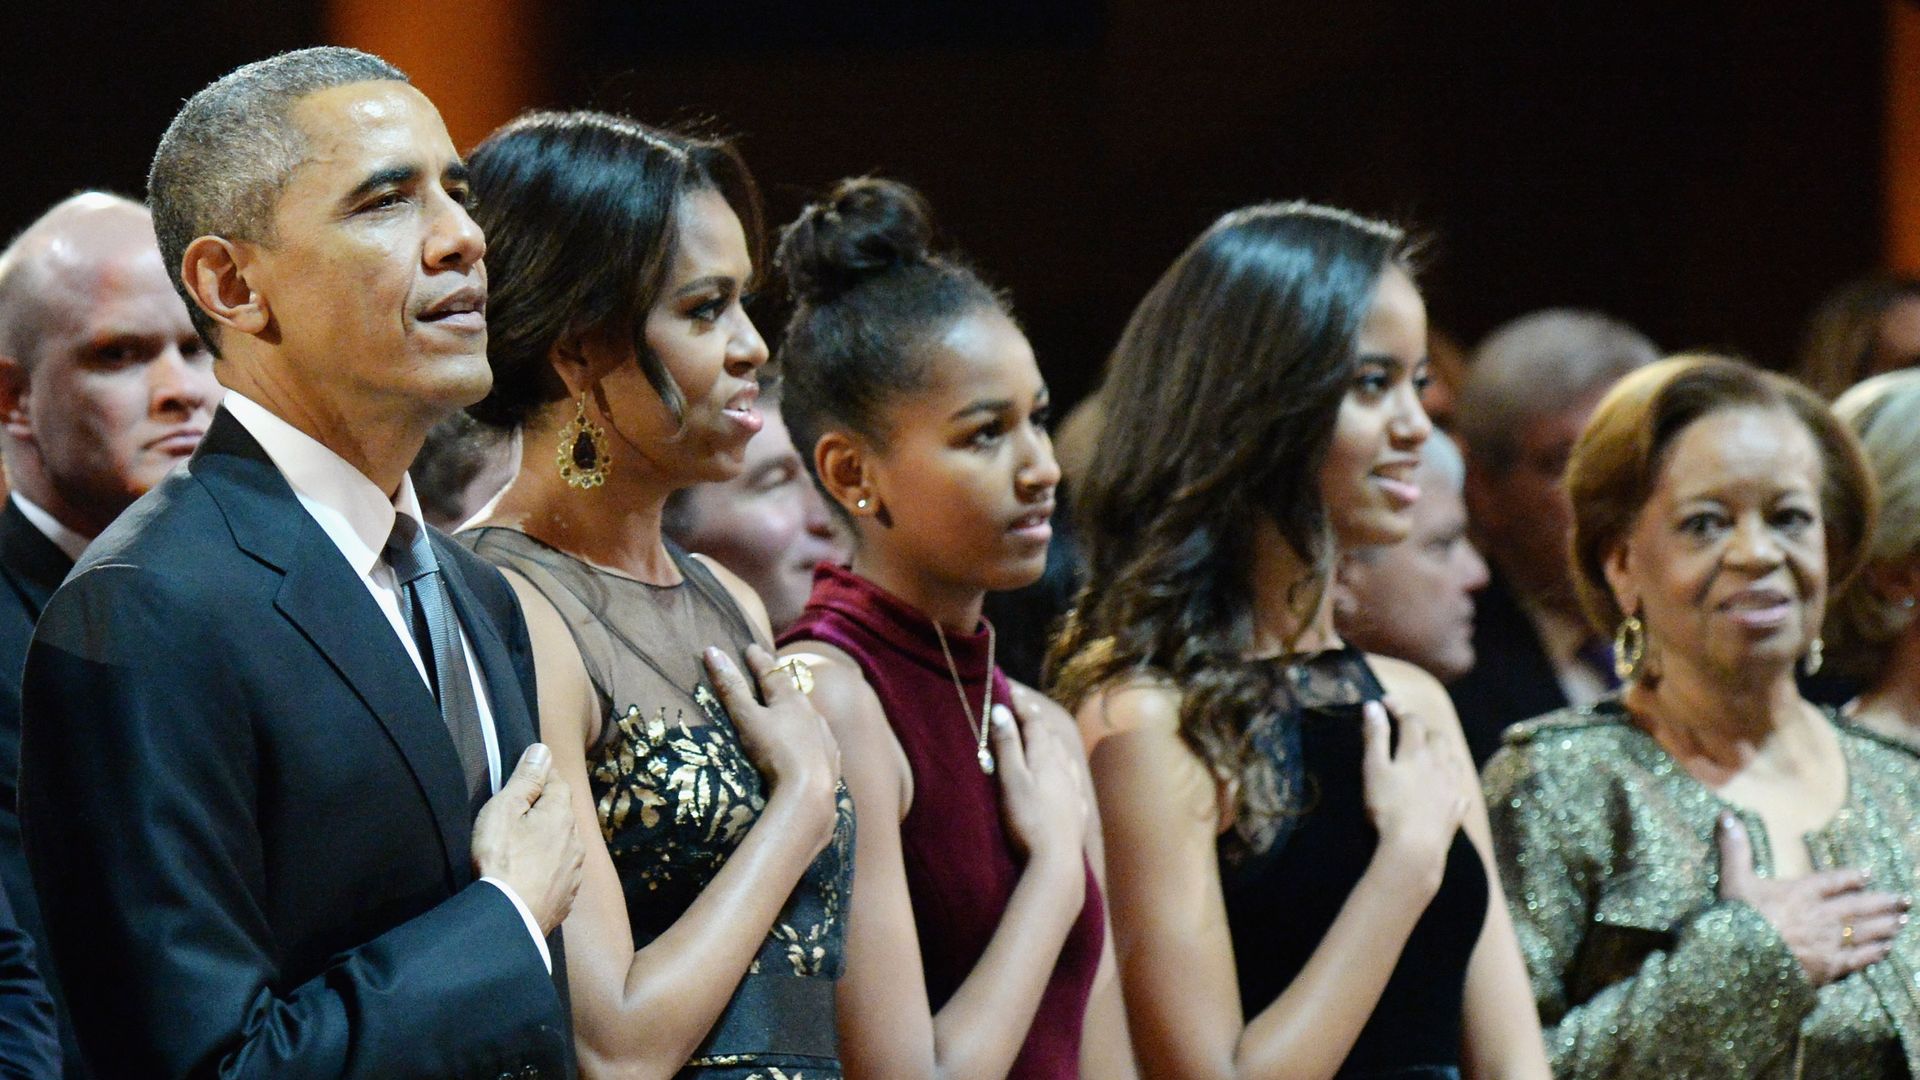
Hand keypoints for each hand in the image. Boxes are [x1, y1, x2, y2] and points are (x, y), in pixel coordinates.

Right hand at [471, 742, 585, 934]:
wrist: (508, 918)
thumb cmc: (501, 860)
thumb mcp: (504, 811)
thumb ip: (526, 780)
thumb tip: (543, 750)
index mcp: (562, 815)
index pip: (557, 783)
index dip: (540, 779)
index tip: (523, 781)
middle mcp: (576, 841)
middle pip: (562, 814)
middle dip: (545, 810)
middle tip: (517, 816)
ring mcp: (574, 872)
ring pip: (564, 844)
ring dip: (548, 841)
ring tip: (522, 848)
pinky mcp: (567, 897)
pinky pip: (560, 873)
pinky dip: (548, 869)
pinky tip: (530, 875)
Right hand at [706, 645, 840, 849]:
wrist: (809, 793)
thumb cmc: (775, 752)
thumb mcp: (747, 719)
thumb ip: (731, 688)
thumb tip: (712, 651)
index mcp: (791, 700)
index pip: (771, 673)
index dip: (758, 661)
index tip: (750, 648)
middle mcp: (812, 713)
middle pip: (794, 692)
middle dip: (781, 681)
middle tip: (772, 672)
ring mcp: (824, 736)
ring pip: (810, 716)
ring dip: (798, 709)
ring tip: (791, 706)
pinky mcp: (831, 760)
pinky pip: (821, 741)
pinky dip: (813, 735)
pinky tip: (814, 741)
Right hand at [992, 701, 1087, 881]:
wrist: (1057, 862)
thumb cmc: (1028, 820)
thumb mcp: (1011, 780)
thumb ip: (1007, 746)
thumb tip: (1000, 711)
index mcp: (1046, 757)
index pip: (1035, 722)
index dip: (1021, 706)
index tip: (1008, 693)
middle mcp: (1064, 768)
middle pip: (1051, 737)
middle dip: (1036, 722)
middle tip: (1022, 712)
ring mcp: (1074, 790)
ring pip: (1065, 757)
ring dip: (1052, 743)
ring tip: (1043, 738)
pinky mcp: (1078, 811)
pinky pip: (1073, 781)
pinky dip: (1065, 769)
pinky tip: (1066, 777)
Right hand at [1360, 697, 1471, 893]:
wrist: (1414, 848)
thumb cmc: (1388, 808)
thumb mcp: (1374, 770)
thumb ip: (1375, 737)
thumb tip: (1373, 706)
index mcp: (1417, 751)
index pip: (1410, 720)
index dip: (1398, 708)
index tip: (1385, 702)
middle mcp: (1440, 763)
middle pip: (1436, 736)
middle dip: (1422, 728)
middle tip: (1407, 731)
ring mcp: (1452, 787)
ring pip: (1452, 759)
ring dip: (1441, 751)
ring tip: (1429, 755)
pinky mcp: (1457, 809)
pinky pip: (1459, 789)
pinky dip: (1451, 782)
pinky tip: (1445, 789)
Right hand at [1716, 812, 1907, 985]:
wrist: (1744, 957)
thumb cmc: (1738, 917)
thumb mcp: (1733, 879)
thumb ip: (1734, 848)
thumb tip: (1725, 814)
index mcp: (1801, 892)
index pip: (1833, 882)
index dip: (1851, 878)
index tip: (1867, 874)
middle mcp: (1821, 914)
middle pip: (1859, 906)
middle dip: (1883, 902)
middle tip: (1905, 899)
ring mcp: (1828, 941)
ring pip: (1865, 931)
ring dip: (1885, 925)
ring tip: (1902, 921)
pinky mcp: (1830, 966)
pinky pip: (1859, 958)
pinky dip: (1874, 953)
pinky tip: (1885, 949)